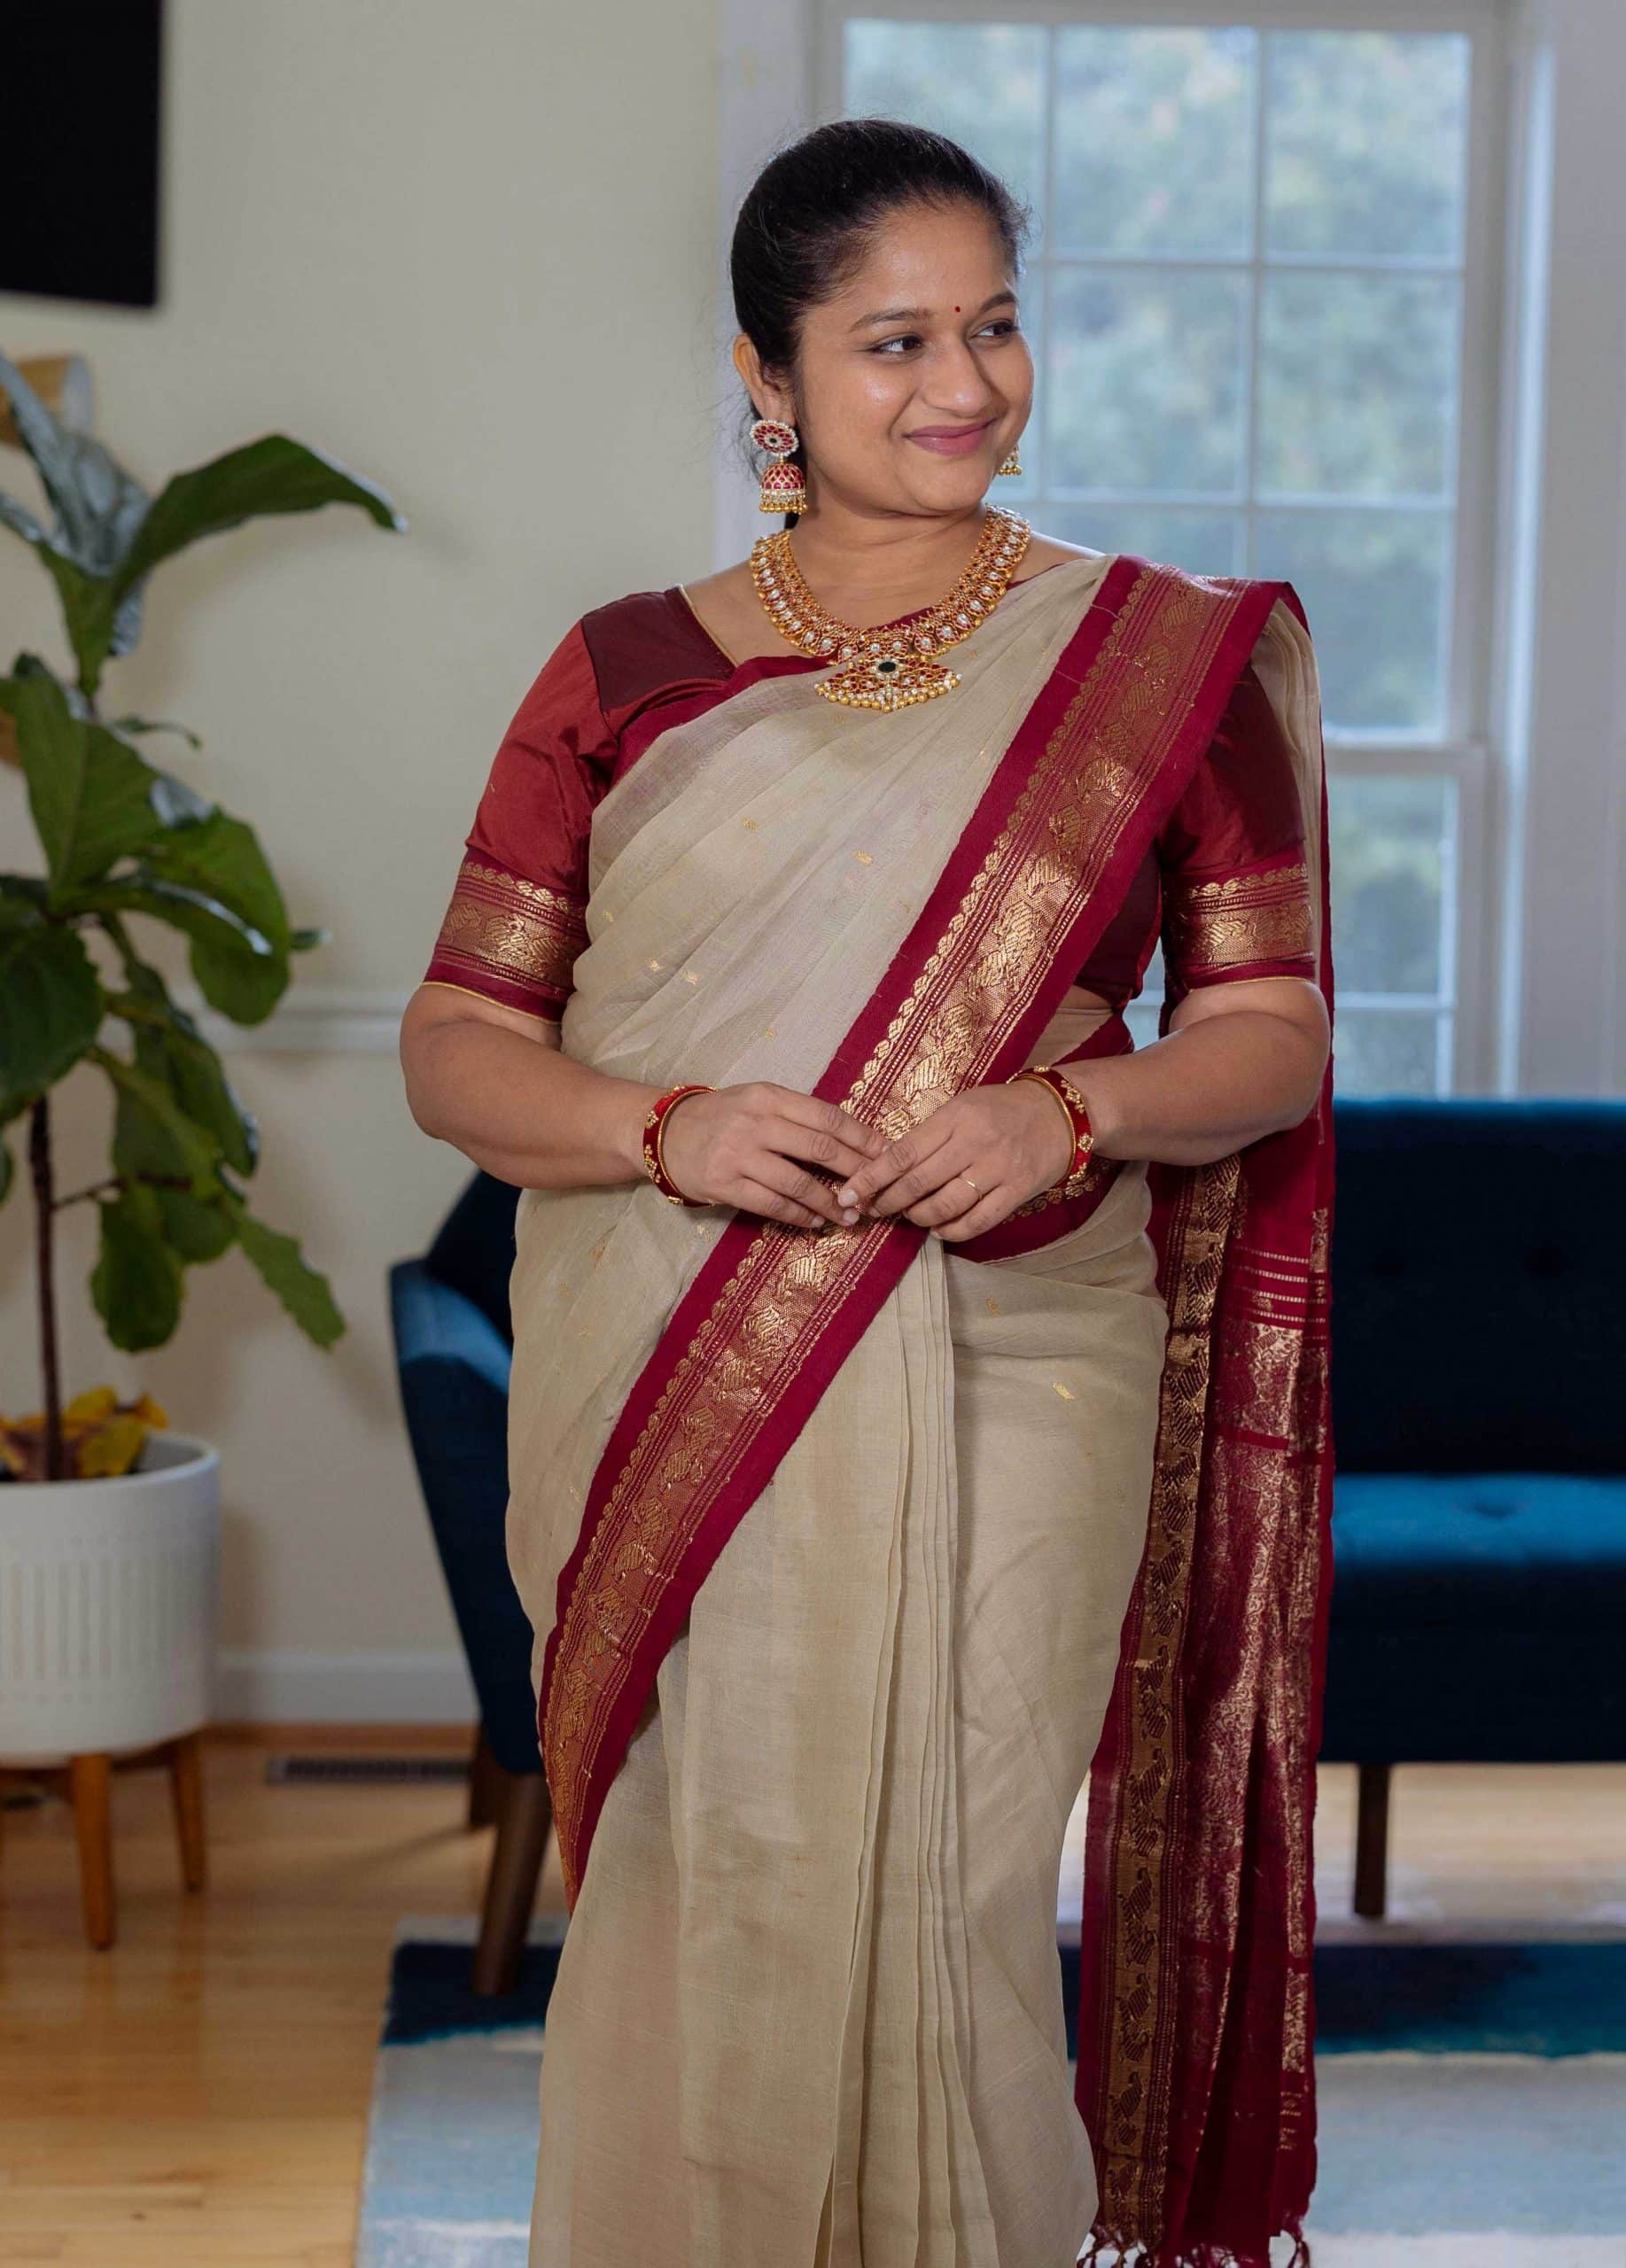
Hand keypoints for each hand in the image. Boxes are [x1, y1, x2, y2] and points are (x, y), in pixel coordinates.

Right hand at [657, 1081, 887, 1229]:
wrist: (664, 1132)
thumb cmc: (721, 1116)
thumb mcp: (757, 1100)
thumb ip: (796, 1115)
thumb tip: (851, 1140)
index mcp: (769, 1096)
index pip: (827, 1117)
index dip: (862, 1138)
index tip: (885, 1155)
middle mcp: (755, 1122)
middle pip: (821, 1149)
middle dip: (856, 1173)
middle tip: (876, 1191)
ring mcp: (738, 1154)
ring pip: (799, 1183)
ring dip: (830, 1203)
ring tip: (849, 1216)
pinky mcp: (724, 1183)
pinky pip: (772, 1204)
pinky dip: (799, 1215)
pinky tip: (814, 1221)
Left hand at [833, 1078, 1074, 1240]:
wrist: (1061, 1112)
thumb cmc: (1002, 1108)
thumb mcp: (963, 1106)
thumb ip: (930, 1134)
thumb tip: (887, 1166)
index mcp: (955, 1117)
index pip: (902, 1153)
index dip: (871, 1177)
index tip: (849, 1193)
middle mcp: (974, 1142)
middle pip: (918, 1183)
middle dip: (888, 1201)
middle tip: (872, 1210)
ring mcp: (998, 1168)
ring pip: (945, 1206)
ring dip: (919, 1218)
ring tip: (909, 1217)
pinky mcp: (1017, 1191)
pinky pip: (978, 1221)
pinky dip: (953, 1231)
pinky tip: (940, 1230)